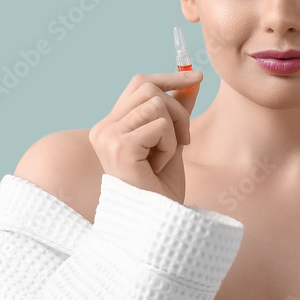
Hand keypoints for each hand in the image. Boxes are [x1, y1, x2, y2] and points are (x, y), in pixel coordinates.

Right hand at [88, 70, 202, 204]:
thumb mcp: (172, 141)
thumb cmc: (160, 189)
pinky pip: (159, 125)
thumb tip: (192, 79)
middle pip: (149, 88)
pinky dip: (170, 145)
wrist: (154, 223)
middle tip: (184, 140)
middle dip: (178, 110)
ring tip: (166, 157)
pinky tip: (159, 166)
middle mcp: (102, 128)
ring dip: (173, 131)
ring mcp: (108, 137)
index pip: (138, 84)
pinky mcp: (120, 147)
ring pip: (156, 104)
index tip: (196, 77)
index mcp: (109, 126)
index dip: (168, 77)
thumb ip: (177, 111)